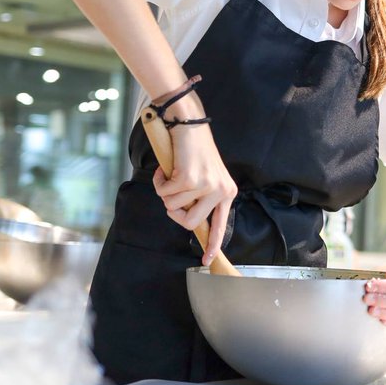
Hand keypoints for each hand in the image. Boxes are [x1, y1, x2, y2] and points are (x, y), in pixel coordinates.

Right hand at [151, 122, 236, 263]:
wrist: (189, 124)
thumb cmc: (194, 150)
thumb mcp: (204, 176)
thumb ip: (201, 198)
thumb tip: (189, 221)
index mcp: (227, 192)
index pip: (219, 225)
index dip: (212, 244)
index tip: (206, 261)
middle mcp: (220, 191)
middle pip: (190, 223)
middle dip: (173, 212)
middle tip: (170, 195)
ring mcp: (206, 185)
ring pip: (173, 207)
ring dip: (165, 192)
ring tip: (170, 175)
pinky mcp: (189, 179)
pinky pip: (164, 193)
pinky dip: (159, 181)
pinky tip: (165, 168)